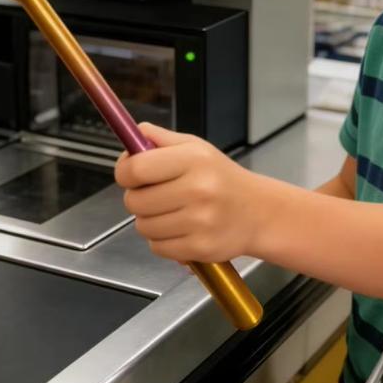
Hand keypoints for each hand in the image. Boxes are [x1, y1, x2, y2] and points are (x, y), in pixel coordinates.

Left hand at [115, 123, 264, 263]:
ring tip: (171, 212)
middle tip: (156, 194)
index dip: (124, 172)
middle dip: (138, 197)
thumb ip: (160, 139)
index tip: (130, 173)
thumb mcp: (195, 147)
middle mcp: (198, 189)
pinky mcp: (200, 248)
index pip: (136, 168)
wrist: (258, 211)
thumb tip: (131, 134)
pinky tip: (179, 228)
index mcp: (193, 159)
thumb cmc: (222, 178)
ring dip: (150, 220)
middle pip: (135, 201)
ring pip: (143, 226)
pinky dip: (162, 240)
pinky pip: (157, 247)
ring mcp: (200, 221)